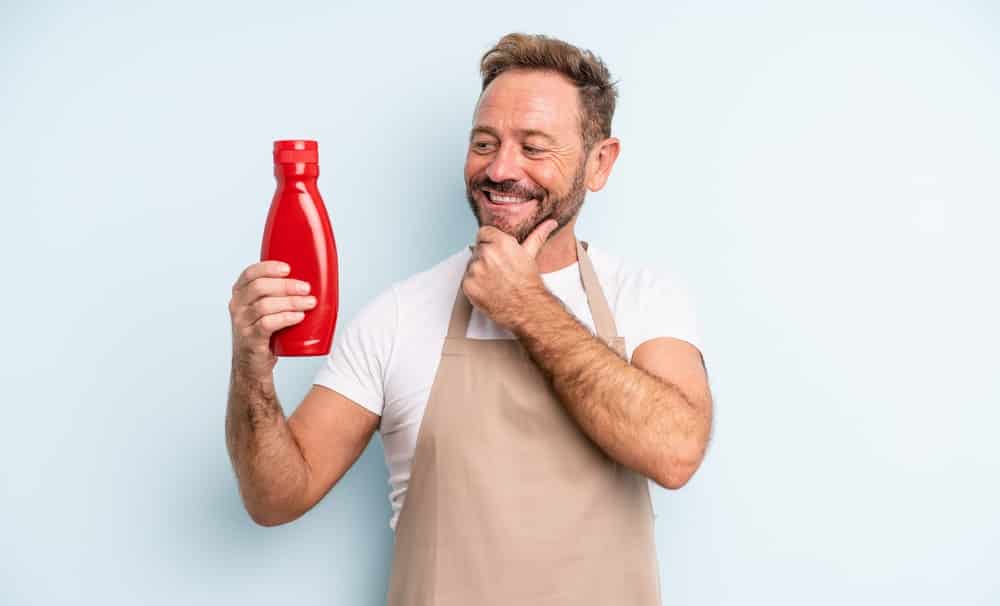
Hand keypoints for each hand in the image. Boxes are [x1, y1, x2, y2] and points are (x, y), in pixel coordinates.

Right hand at [228, 261, 316, 378]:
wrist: (253, 365)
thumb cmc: (264, 333)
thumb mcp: (266, 309)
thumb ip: (278, 294)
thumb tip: (311, 280)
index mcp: (240, 294)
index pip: (250, 274)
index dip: (268, 268)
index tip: (288, 268)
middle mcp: (237, 306)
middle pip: (259, 287)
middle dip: (286, 285)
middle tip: (306, 288)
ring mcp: (241, 324)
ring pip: (264, 306)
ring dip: (290, 302)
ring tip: (309, 303)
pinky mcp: (250, 339)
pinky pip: (266, 324)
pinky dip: (285, 318)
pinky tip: (298, 317)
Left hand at [462, 220, 558, 330]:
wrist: (527, 308)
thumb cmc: (529, 284)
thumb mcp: (531, 255)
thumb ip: (537, 235)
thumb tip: (550, 223)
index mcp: (500, 243)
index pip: (484, 232)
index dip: (490, 242)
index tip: (496, 254)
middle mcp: (486, 254)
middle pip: (478, 249)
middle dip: (485, 258)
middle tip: (499, 271)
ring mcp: (475, 270)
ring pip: (471, 265)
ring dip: (479, 271)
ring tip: (494, 281)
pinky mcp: (468, 285)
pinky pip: (466, 280)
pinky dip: (474, 285)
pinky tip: (488, 289)